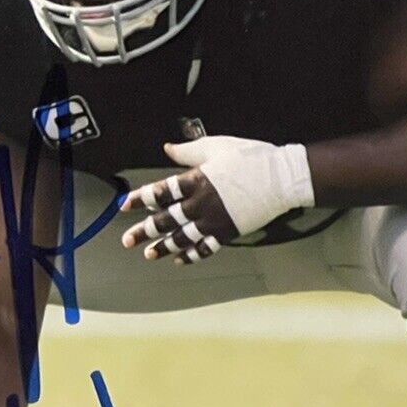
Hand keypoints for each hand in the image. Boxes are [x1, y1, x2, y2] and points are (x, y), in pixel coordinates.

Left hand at [119, 136, 313, 263]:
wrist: (282, 177)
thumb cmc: (251, 158)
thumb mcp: (216, 146)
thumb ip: (188, 150)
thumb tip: (167, 148)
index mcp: (197, 180)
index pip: (161, 192)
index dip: (140, 199)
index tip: (125, 205)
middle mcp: (202, 203)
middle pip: (166, 220)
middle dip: (144, 231)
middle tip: (128, 240)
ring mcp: (215, 220)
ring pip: (183, 238)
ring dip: (163, 248)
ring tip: (149, 254)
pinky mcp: (228, 231)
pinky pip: (206, 248)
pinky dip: (192, 255)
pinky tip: (180, 260)